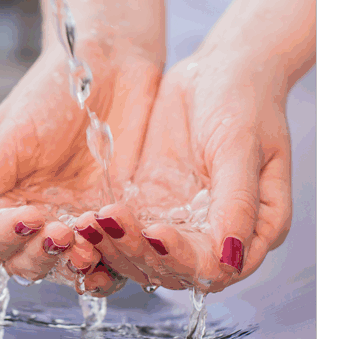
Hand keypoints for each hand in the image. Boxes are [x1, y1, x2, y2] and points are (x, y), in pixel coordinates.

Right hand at [0, 36, 163, 296]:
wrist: (111, 64)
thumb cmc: (53, 91)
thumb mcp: (9, 135)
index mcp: (1, 198)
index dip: (7, 237)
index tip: (29, 216)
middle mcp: (36, 216)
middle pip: (26, 262)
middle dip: (40, 256)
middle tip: (62, 233)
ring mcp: (77, 220)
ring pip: (68, 267)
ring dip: (75, 266)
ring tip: (88, 250)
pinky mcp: (116, 220)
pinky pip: (112, 257)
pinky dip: (112, 265)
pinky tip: (116, 261)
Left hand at [102, 49, 293, 293]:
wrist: (218, 69)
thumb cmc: (244, 100)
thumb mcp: (241, 146)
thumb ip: (237, 203)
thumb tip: (230, 256)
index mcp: (255, 230)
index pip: (215, 267)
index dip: (183, 258)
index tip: (155, 232)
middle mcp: (217, 236)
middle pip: (174, 269)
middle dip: (138, 252)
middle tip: (107, 223)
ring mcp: (182, 223)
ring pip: (144, 257)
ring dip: (115, 247)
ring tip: (88, 222)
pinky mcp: (151, 206)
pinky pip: (127, 231)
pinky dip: (106, 231)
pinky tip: (84, 219)